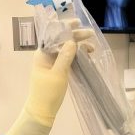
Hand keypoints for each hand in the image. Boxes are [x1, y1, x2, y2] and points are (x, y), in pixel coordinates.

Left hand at [5, 20, 93, 134]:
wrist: (42, 111)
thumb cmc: (47, 93)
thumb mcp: (58, 74)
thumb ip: (65, 57)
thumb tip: (72, 41)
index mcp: (42, 54)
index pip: (53, 35)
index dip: (65, 27)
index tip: (77, 23)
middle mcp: (46, 55)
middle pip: (61, 40)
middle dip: (75, 36)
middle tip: (90, 34)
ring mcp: (52, 63)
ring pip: (66, 49)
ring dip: (78, 46)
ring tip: (92, 47)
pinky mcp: (57, 70)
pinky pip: (68, 58)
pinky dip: (77, 55)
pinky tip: (87, 55)